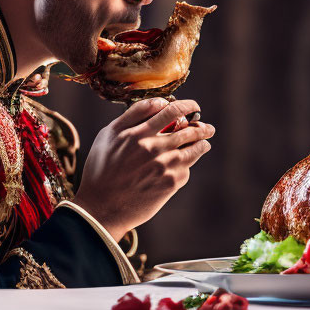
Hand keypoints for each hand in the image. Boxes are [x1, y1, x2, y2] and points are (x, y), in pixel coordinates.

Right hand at [73, 98, 214, 240]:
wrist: (102, 207)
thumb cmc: (101, 168)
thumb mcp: (108, 135)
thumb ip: (132, 115)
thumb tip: (158, 103)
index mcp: (137, 133)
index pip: (172, 111)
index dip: (187, 106)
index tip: (193, 106)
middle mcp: (153, 148)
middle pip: (189, 130)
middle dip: (202, 126)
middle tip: (208, 127)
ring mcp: (164, 166)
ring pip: (194, 149)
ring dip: (202, 143)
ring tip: (205, 142)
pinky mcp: (170, 184)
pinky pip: (186, 169)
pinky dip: (186, 165)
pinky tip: (182, 165)